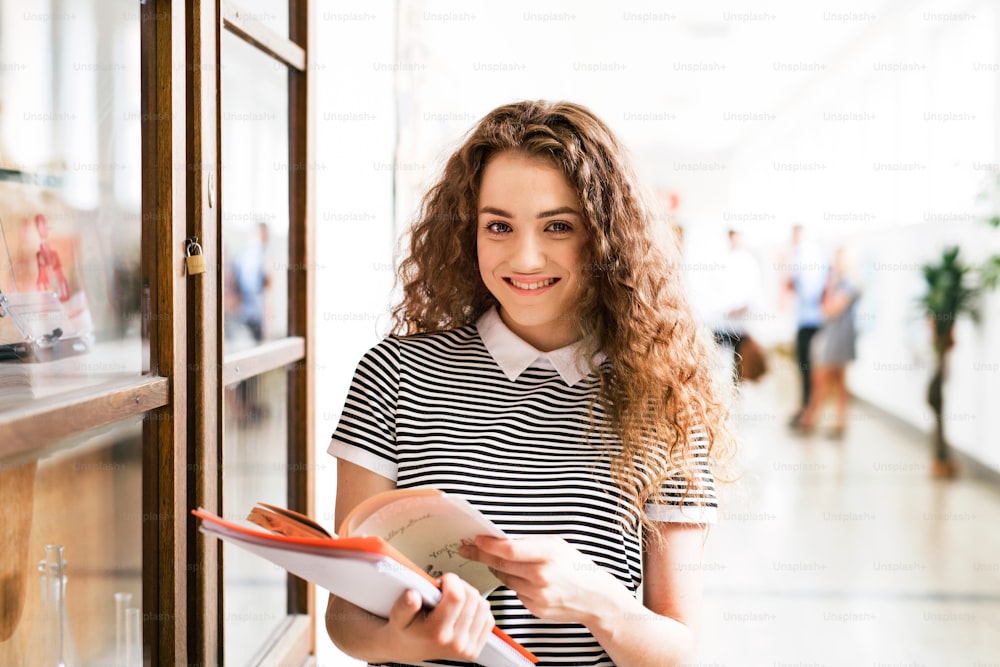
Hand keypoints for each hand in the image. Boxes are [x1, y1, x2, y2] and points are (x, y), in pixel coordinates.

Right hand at [379, 573, 494, 662]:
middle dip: (460, 586)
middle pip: (473, 598)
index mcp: (437, 633)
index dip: (452, 581)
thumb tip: (412, 595)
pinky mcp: (475, 649)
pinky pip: (489, 620)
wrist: (408, 649)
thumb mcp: (398, 615)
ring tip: (455, 598)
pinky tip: (465, 610)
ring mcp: (467, 648)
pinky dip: (479, 610)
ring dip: (471, 597)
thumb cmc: (405, 630)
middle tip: (447, 589)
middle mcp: (455, 643)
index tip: (444, 580)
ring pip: (483, 606)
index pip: (457, 597)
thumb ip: (404, 604)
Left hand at [460, 535, 620, 623]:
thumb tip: (500, 540)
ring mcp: (537, 595)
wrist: (595, 597)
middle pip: (501, 565)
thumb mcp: (557, 545)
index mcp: (548, 554)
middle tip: (468, 549)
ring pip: (505, 579)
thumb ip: (530, 543)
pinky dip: (515, 584)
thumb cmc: (575, 566)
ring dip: (499, 570)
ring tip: (503, 562)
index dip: (488, 545)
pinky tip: (526, 579)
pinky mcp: (535, 608)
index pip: (509, 550)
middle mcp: (541, 576)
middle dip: (481, 556)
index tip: (475, 540)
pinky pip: (515, 592)